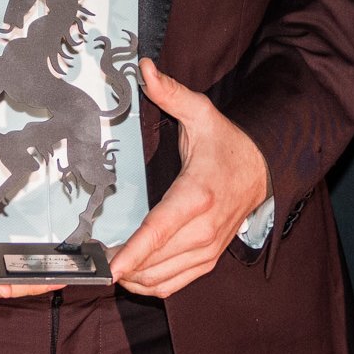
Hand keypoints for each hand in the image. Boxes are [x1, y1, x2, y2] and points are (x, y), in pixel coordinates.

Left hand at [110, 60, 270, 297]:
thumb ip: (171, 94)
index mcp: (196, 194)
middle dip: (122, 267)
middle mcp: (203, 228)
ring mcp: (208, 248)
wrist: (262, 169)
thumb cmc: (226, 144)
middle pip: (155, 260)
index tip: (110, 268)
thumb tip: (146, 68)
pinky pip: (175, 284)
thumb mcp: (201, 113)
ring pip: (163, 278)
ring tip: (107, 266)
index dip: (133, 253)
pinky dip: (150, 285)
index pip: (158, 230)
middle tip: (91, 261)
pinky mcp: (208, 260)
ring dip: (133, 279)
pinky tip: (131, 276)